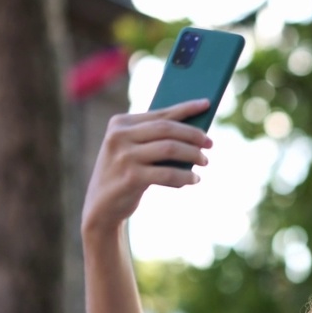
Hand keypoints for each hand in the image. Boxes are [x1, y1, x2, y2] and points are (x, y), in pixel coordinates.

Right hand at [81, 99, 213, 236]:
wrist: (101, 207)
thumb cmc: (125, 174)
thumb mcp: (133, 151)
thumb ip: (154, 138)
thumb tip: (194, 132)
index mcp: (119, 123)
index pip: (160, 114)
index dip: (186, 108)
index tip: (207, 104)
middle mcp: (119, 136)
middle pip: (167, 129)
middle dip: (193, 135)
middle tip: (210, 143)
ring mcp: (124, 156)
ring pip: (170, 148)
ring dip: (193, 155)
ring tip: (205, 161)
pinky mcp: (130, 177)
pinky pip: (167, 173)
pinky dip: (185, 176)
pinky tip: (194, 179)